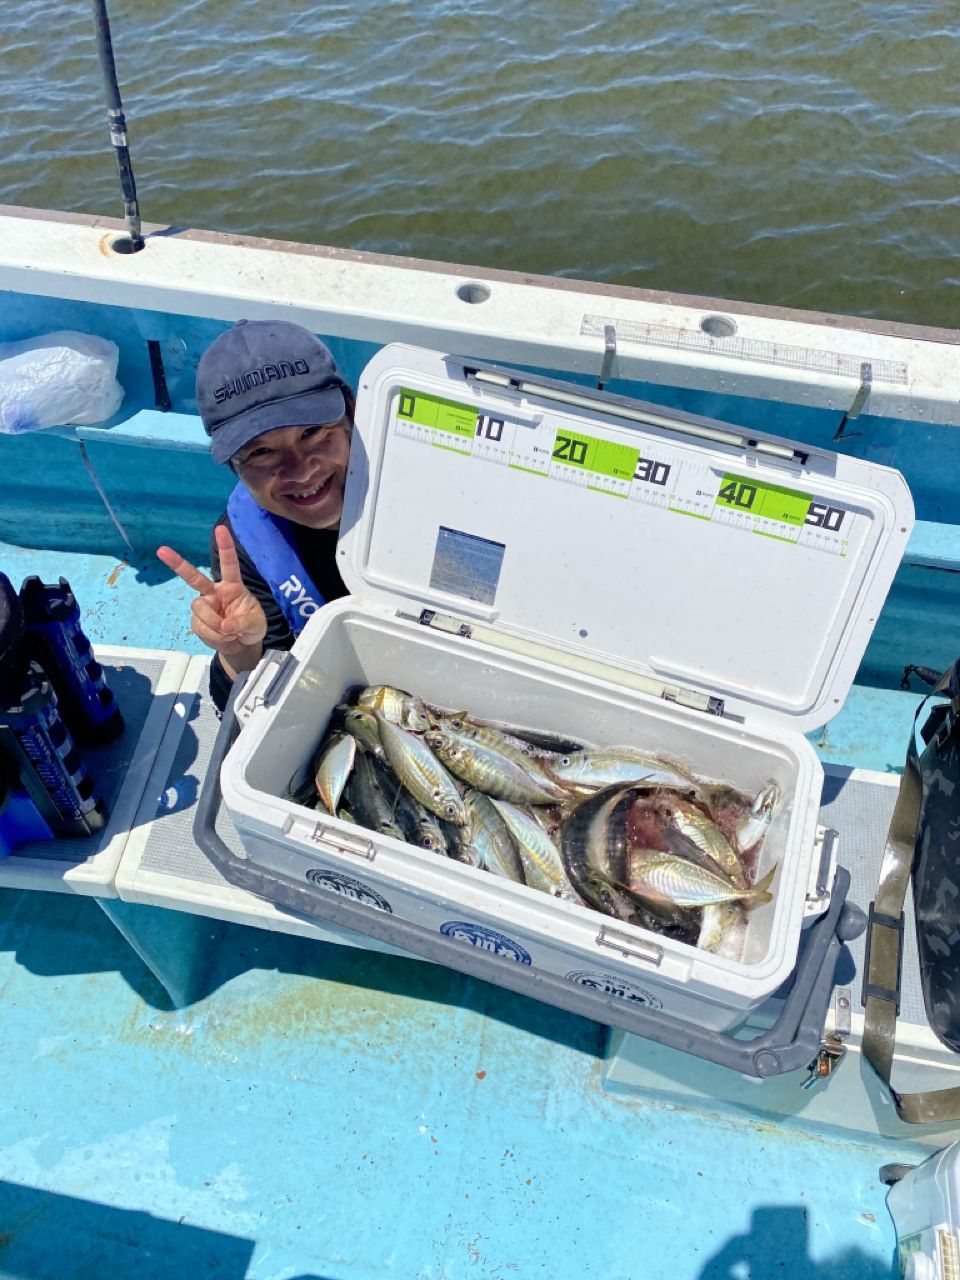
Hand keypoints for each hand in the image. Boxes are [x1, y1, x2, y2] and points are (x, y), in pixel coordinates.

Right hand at [157, 525, 267, 667]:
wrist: (242, 645)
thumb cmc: (252, 627)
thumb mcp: (256, 624)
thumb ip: (242, 623)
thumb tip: (225, 625)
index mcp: (232, 586)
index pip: (228, 564)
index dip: (225, 547)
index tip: (220, 529)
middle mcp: (214, 592)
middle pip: (193, 577)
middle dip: (177, 564)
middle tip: (161, 550)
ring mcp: (204, 607)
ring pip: (200, 609)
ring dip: (215, 624)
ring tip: (229, 632)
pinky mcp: (197, 622)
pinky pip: (201, 627)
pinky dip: (214, 636)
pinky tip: (224, 637)